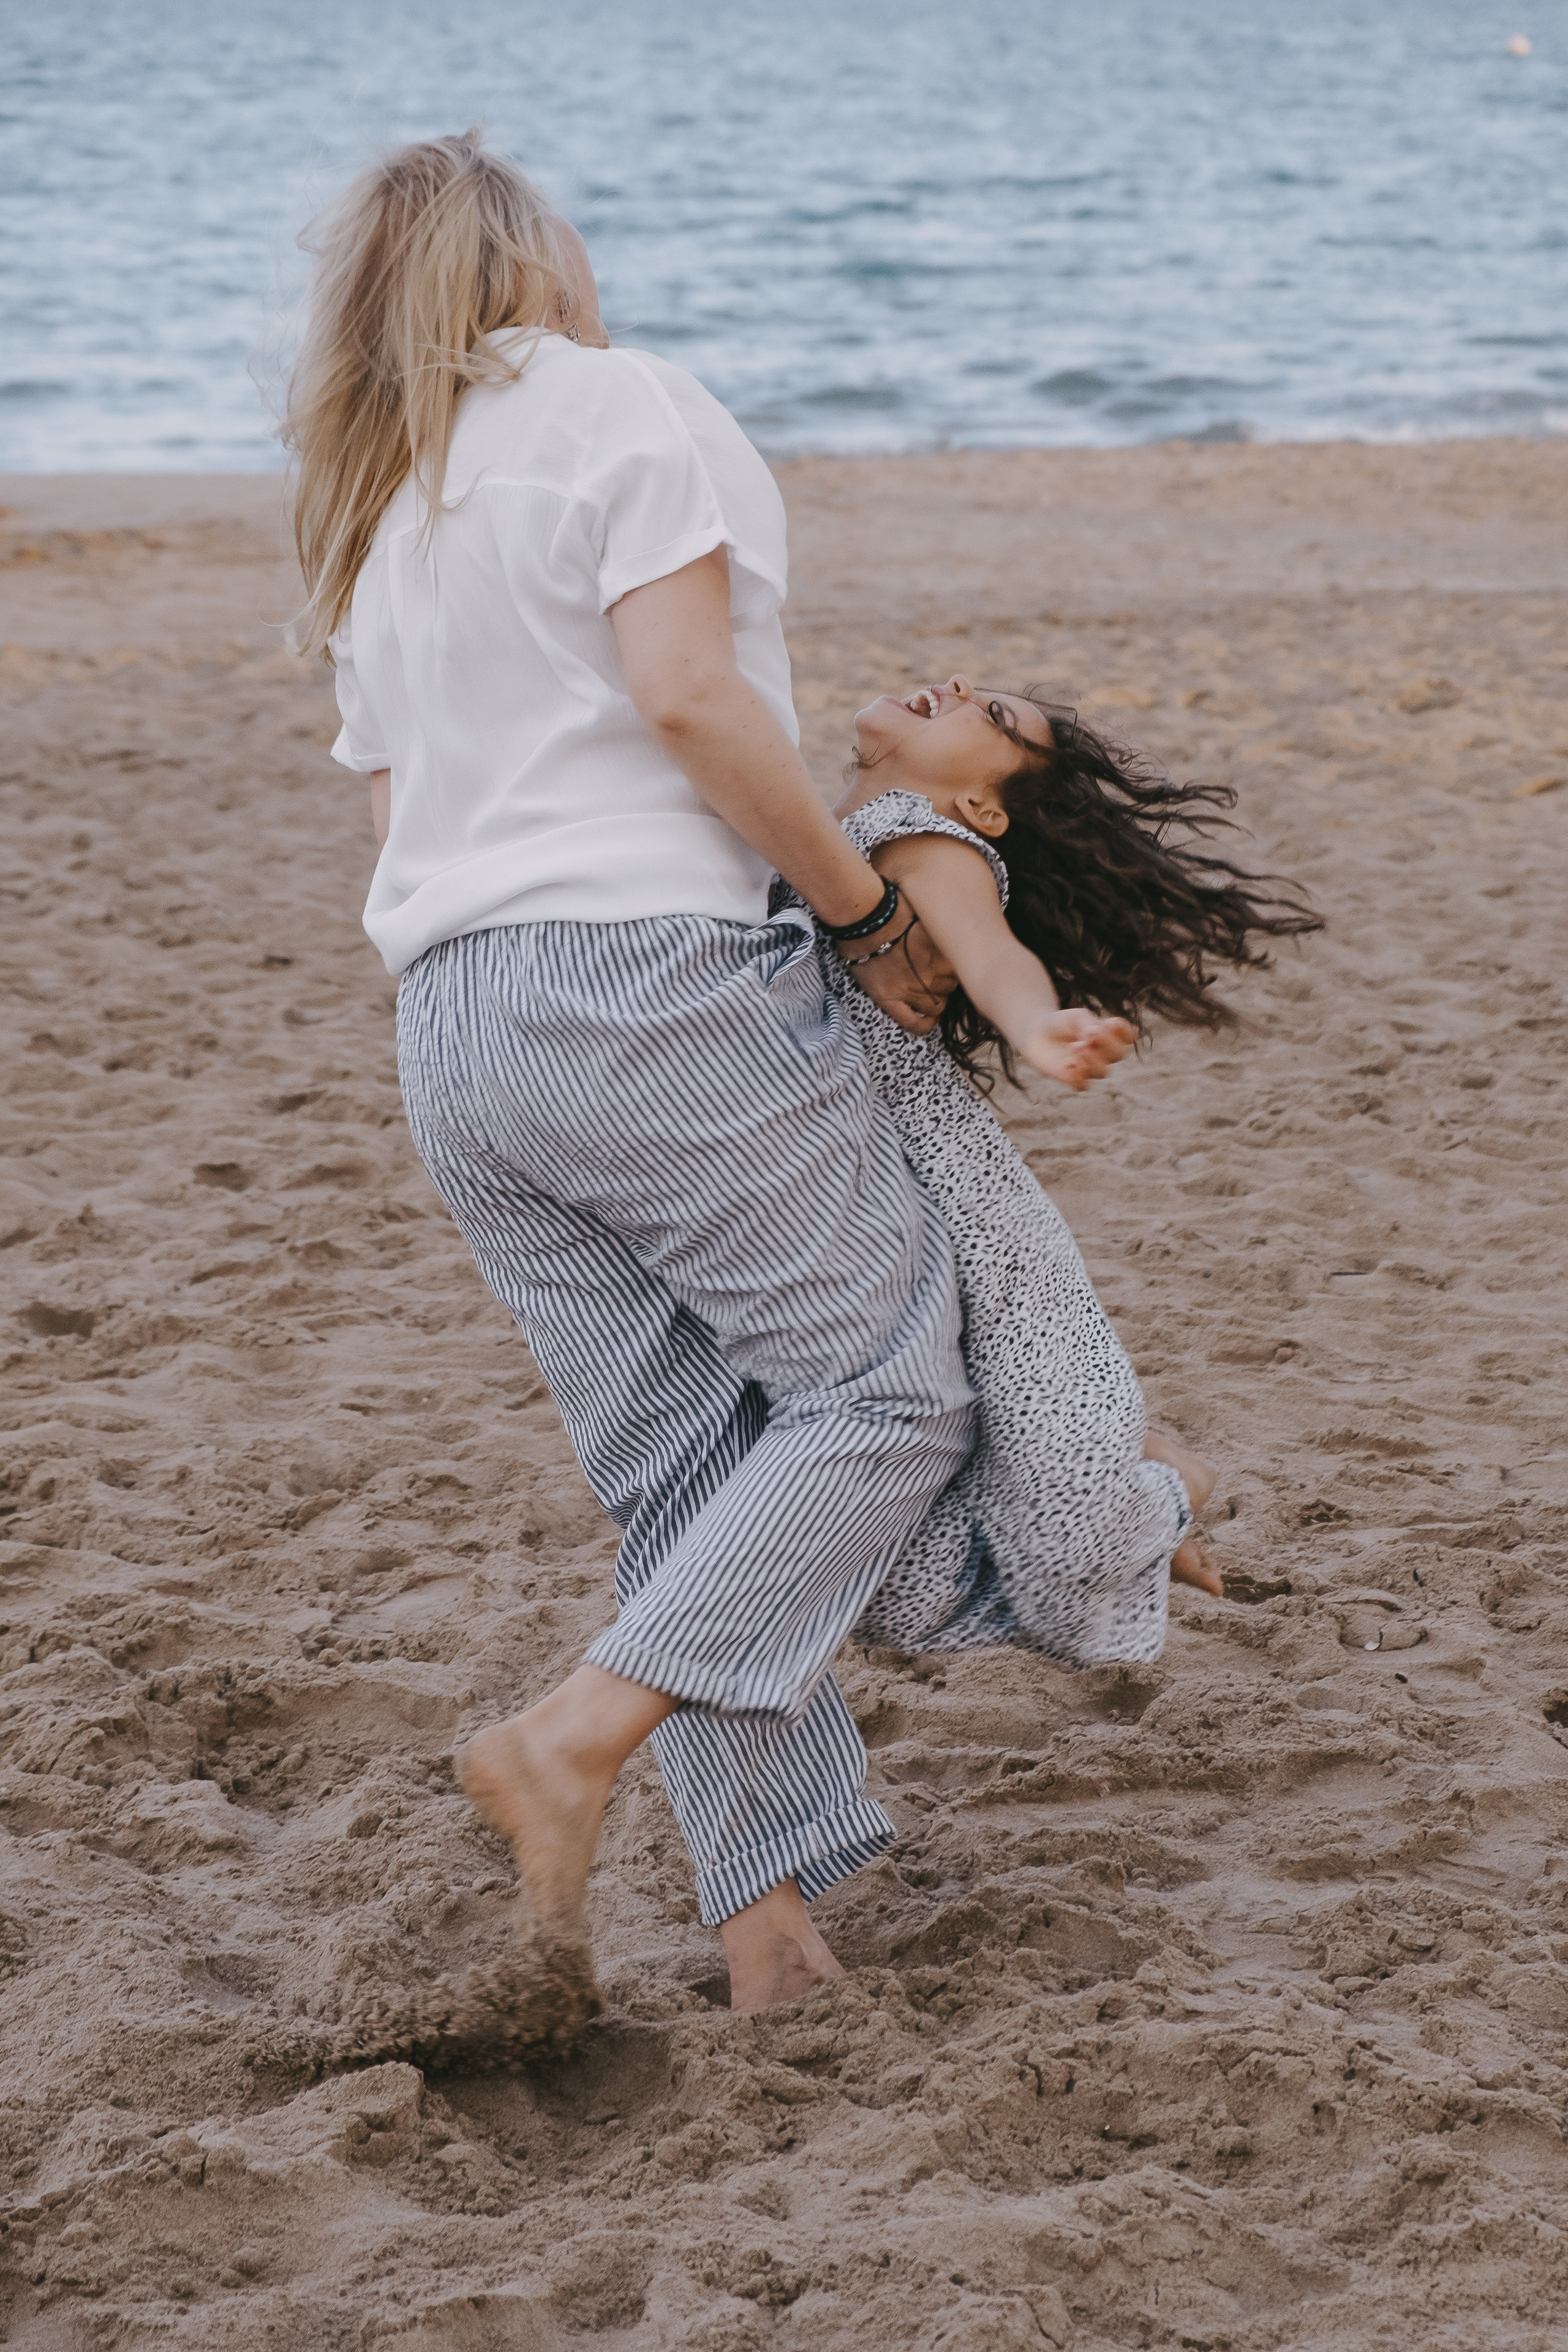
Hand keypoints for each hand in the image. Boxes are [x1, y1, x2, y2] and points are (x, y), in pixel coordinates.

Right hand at [839, 916, 957, 1034]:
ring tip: (930, 993)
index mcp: (942, 954)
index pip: (960, 970)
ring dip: (936, 1000)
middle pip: (949, 988)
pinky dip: (923, 1025)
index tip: (948, 964)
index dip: (954, 967)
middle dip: (945, 983)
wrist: (863, 918)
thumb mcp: (928, 916)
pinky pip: (912, 1022)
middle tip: (936, 975)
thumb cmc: (893, 910)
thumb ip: (942, 931)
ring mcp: (910, 989)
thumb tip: (954, 931)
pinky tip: (928, 1021)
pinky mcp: (889, 999)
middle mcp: (930, 974)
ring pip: (936, 1006)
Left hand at [1015, 1009, 1135, 1088]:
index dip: (1124, 1032)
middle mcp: (1103, 1054)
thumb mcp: (1077, 1017)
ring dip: (1092, 1060)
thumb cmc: (1061, 1023)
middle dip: (1106, 1044)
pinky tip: (1068, 1064)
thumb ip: (1090, 1024)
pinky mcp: (1073, 1079)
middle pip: (1118, 1054)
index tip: (1111, 1022)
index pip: (1128, 1037)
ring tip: (1076, 1046)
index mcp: (1109, 1036)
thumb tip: (1097, 1034)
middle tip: (1087, 1034)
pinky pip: (1083, 1085)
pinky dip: (1078, 1076)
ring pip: (1102, 1072)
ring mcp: (1090, 1068)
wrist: (1036, 1033)